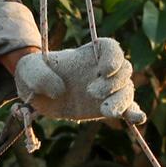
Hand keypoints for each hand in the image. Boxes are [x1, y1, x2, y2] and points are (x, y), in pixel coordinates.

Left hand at [13, 37, 140, 122]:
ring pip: (127, 91)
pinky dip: (134, 114)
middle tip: (90, 91)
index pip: (110, 47)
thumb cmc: (33, 74)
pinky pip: (127, 109)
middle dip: (113, 82)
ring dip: (122, 101)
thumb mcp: (29, 70)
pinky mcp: (107, 108)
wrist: (36, 94)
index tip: (104, 70)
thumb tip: (59, 90)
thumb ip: (40, 76)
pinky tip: (137, 119)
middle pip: (123, 70)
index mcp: (87, 54)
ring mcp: (107, 90)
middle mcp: (101, 70)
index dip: (113, 57)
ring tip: (106, 112)